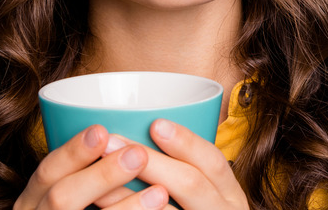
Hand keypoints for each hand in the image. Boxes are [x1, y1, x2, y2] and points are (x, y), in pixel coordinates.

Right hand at [13, 124, 173, 209]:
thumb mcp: (63, 197)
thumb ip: (81, 176)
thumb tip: (116, 136)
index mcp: (31, 203)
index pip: (46, 173)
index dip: (72, 152)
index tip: (102, 130)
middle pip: (62, 199)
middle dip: (101, 176)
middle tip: (137, 155)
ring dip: (124, 209)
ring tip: (160, 193)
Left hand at [99, 120, 248, 209]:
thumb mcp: (206, 194)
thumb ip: (184, 169)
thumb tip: (144, 129)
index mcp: (229, 194)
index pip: (213, 162)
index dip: (186, 142)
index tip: (156, 124)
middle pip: (190, 184)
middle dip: (150, 161)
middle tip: (111, 143)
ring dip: (127, 194)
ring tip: (98, 175)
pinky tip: (101, 205)